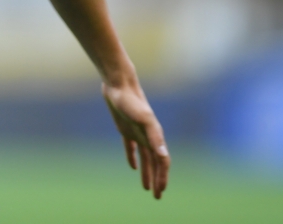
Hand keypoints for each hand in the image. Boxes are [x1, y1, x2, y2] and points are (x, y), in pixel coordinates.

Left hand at [102, 79, 170, 198]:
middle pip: (156, 163)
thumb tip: (163, 154)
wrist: (118, 85)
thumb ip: (154, 135)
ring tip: (147, 188)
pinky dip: (133, 158)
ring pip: (145, 158)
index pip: (162, 161)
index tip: (161, 190)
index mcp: (155, 136)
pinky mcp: (125, 129)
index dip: (163, 176)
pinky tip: (133, 167)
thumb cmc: (131, 101)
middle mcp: (149, 136)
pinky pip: (131, 148)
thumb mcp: (143, 119)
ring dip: (147, 173)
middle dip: (158, 179)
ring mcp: (137, 133)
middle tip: (157, 197)